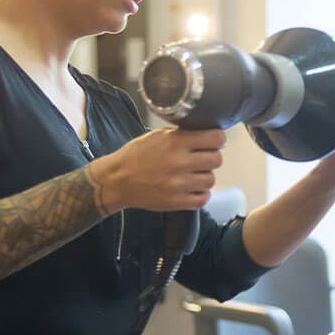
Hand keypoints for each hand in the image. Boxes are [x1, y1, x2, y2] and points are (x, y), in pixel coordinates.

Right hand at [90, 127, 225, 212]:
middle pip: (217, 160)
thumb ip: (182, 135)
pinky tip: (191, 188)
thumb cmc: (136, 156)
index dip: (217, 139)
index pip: (215, 138)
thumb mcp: (157, 136)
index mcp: (175, 142)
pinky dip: (200, 194)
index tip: (214, 141)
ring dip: (204, 177)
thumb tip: (206, 133)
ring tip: (193, 174)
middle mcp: (179, 162)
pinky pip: (203, 199)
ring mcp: (178, 184)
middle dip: (211, 157)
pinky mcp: (176, 201)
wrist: (117, 180)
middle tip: (202, 159)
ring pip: (211, 180)